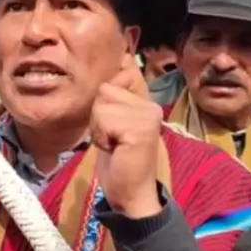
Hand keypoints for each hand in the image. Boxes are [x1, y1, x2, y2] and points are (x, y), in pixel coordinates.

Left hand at [90, 54, 164, 218]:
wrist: (130, 193)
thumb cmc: (118, 159)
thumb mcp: (112, 121)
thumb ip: (116, 95)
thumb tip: (125, 57)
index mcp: (146, 101)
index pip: (123, 72)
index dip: (108, 93)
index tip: (113, 120)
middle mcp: (151, 104)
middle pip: (105, 88)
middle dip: (98, 114)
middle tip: (111, 136)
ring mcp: (149, 115)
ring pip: (102, 102)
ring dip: (98, 126)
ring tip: (112, 143)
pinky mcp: (141, 128)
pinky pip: (104, 118)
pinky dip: (101, 136)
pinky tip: (114, 148)